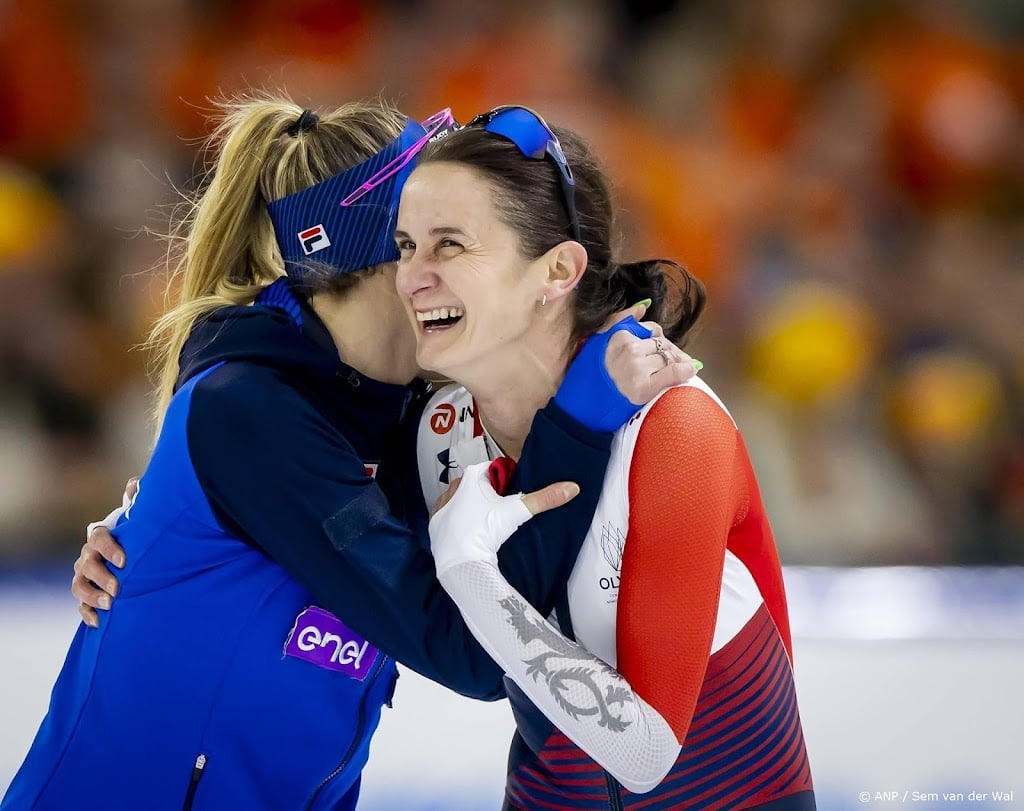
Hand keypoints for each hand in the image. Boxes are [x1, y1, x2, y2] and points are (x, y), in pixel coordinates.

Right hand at [72, 478, 135, 627]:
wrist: (133, 559)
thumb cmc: (137, 536)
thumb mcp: (139, 520)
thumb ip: (137, 501)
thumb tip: (135, 483)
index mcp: (101, 536)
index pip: (98, 538)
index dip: (109, 548)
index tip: (124, 560)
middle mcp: (88, 556)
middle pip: (87, 566)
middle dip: (101, 577)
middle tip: (118, 588)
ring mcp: (85, 576)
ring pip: (79, 586)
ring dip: (92, 596)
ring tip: (110, 604)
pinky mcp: (87, 595)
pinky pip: (81, 606)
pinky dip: (87, 613)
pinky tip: (98, 621)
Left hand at [429, 462, 578, 575]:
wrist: (460, 561)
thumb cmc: (485, 531)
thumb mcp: (518, 512)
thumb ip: (545, 498)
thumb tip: (572, 487)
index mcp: (473, 476)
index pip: (495, 470)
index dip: (506, 481)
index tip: (512, 496)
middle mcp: (454, 485)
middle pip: (478, 484)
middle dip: (489, 495)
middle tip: (501, 511)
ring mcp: (442, 504)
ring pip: (462, 499)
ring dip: (473, 507)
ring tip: (485, 523)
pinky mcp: (434, 522)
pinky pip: (448, 515)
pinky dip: (458, 521)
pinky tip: (469, 531)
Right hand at [600, 303, 697, 405]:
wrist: (585, 405)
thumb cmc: (592, 374)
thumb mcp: (598, 341)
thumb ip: (619, 320)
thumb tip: (642, 307)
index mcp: (619, 336)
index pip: (653, 330)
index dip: (661, 340)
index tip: (662, 350)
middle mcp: (629, 349)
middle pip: (663, 345)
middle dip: (671, 352)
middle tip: (676, 361)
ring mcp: (637, 368)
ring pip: (669, 357)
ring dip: (677, 362)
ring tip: (681, 369)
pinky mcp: (644, 387)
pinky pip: (674, 372)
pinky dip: (686, 370)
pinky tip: (692, 370)